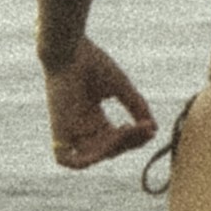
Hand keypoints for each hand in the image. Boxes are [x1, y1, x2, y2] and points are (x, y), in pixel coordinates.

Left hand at [44, 41, 157, 169]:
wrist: (69, 48)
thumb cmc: (92, 62)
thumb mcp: (121, 88)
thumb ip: (137, 107)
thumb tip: (153, 129)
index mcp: (92, 116)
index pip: (115, 139)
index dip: (134, 138)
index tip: (150, 128)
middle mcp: (81, 126)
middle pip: (108, 149)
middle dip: (129, 142)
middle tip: (144, 128)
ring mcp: (69, 129)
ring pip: (93, 155)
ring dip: (114, 148)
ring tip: (127, 129)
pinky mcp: (57, 129)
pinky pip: (66, 159)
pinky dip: (84, 161)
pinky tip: (106, 149)